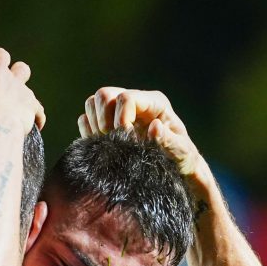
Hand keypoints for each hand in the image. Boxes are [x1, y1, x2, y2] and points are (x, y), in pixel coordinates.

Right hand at [77, 87, 206, 180]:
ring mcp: (118, 111)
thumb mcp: (182, 152)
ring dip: (95, 126)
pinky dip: (88, 133)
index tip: (128, 141)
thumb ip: (169, 141)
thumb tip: (154, 127)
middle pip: (104, 95)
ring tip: (110, 144)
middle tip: (115, 142)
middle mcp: (135, 102)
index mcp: (154, 103)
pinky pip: (85, 119)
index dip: (121, 119)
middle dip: (104, 120)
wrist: (175, 170)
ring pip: (92, 104)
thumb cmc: (182, 159)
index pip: (126, 98)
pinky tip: (103, 147)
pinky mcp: (107, 124)